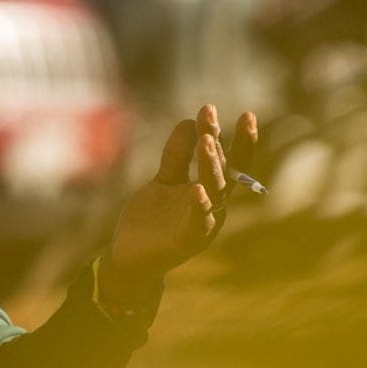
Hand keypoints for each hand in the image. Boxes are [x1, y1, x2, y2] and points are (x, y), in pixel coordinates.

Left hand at [103, 104, 259, 302]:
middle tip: (209, 114)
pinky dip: (200, 205)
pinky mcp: (188, 240)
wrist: (131, 257)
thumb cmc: (153, 219)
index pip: (229, 160)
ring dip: (211, 165)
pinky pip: (198, 221)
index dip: (235, 137)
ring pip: (214, 190)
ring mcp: (203, 222)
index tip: (232, 110)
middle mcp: (214, 205)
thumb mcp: (165, 180)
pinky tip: (196, 188)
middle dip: (220, 141)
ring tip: (206, 139)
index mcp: (211, 190)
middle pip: (224, 170)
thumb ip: (177, 155)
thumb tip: (188, 122)